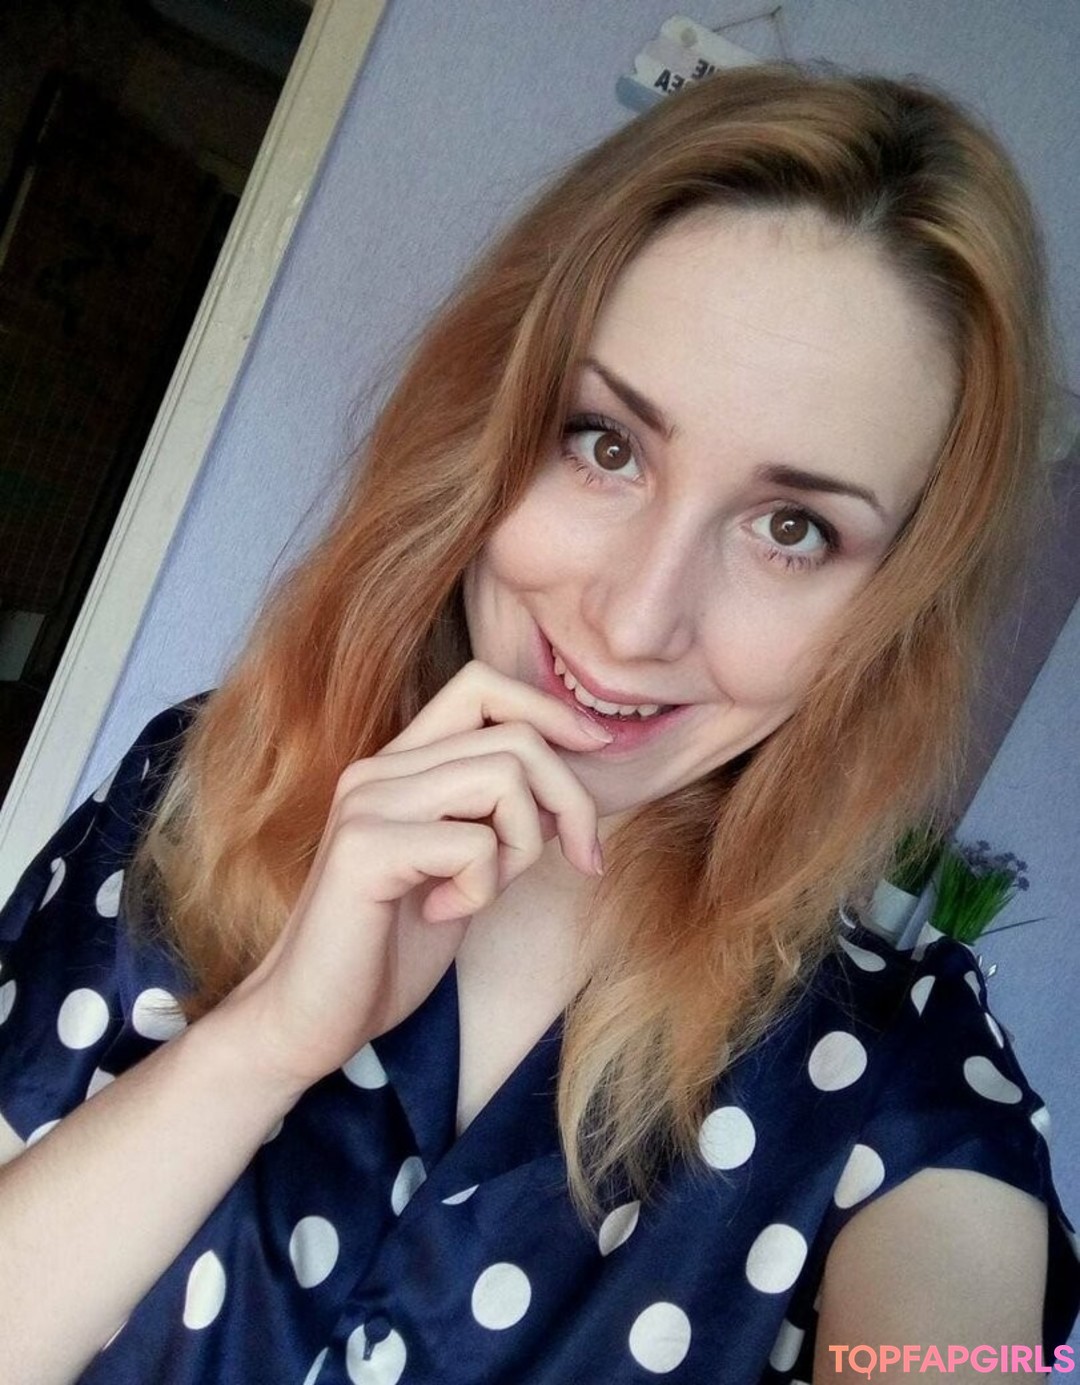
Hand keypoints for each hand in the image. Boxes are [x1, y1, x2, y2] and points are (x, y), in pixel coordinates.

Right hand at [217, 659, 611, 1094]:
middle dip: (571, 800)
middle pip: (514, 735)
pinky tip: (441, 914)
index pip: (482, 686)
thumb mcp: (462, 874)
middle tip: (579, 860)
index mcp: (401, 766)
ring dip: (523, 845)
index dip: (549, 710)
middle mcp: (379, 770)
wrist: (309, 1019)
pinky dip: (483, 887)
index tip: (597, 754)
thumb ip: (499, 822)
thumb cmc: (386, 951)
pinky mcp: (364, 850)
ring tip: (484, 890)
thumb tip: (566, 790)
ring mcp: (368, 804)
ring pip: (504, 777)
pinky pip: (474, 843)